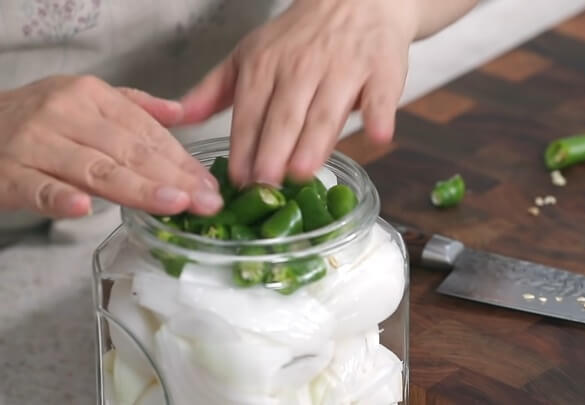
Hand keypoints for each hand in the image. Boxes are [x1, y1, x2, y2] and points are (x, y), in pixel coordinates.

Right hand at [0, 75, 222, 217]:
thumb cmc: (38, 120)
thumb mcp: (84, 100)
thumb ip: (133, 107)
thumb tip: (180, 111)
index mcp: (90, 96)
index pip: (146, 131)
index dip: (181, 160)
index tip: (209, 184)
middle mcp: (64, 114)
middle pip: (128, 150)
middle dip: (173, 178)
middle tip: (206, 201)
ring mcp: (34, 143)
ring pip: (94, 170)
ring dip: (137, 189)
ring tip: (174, 203)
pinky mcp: (8, 173)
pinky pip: (38, 188)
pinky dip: (59, 198)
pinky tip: (84, 208)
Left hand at [180, 0, 416, 185]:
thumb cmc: (300, 37)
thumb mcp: (248, 55)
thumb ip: (214, 91)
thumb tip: (178, 119)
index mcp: (265, 65)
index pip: (250, 112)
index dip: (244, 148)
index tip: (238, 182)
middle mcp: (302, 67)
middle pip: (286, 115)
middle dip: (273, 151)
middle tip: (265, 185)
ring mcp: (344, 68)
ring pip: (327, 111)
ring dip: (315, 141)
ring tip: (302, 172)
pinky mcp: (382, 71)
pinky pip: (381, 96)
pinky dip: (380, 114)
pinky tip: (378, 136)